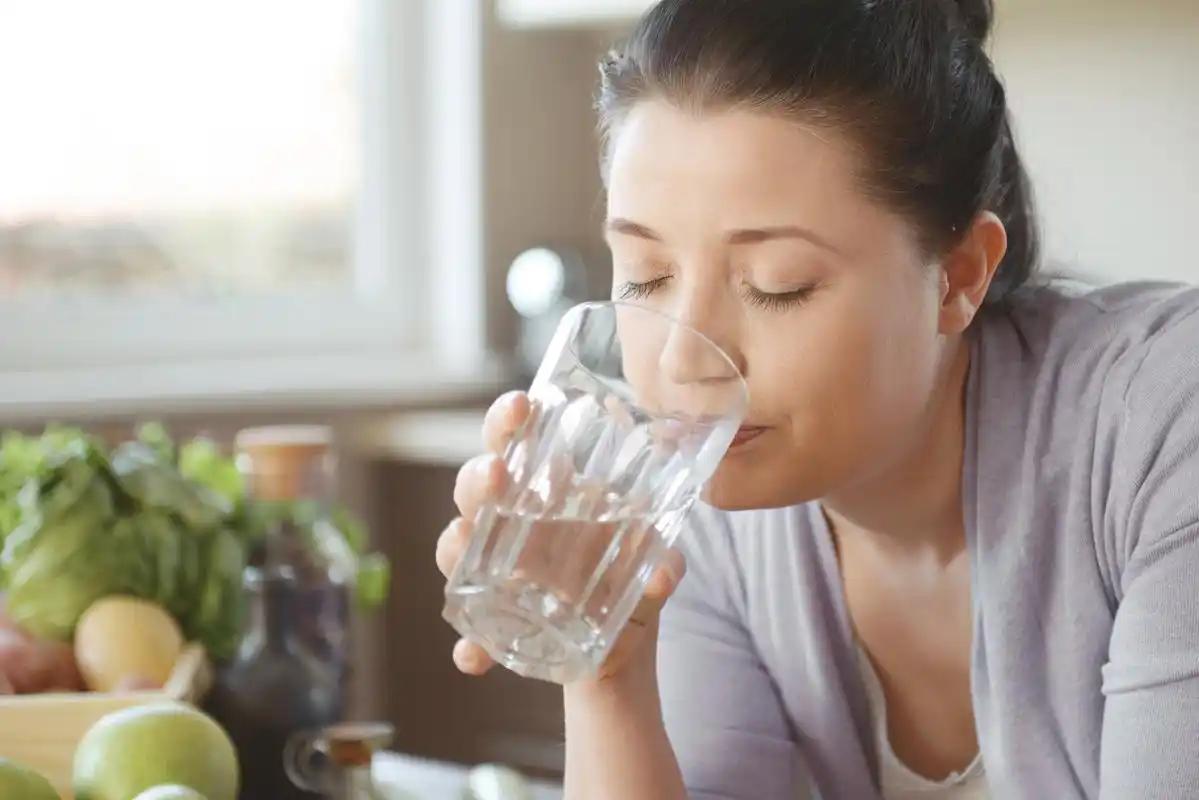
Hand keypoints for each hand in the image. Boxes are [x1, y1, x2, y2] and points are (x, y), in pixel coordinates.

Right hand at [435, 390, 686, 682]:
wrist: (623, 646)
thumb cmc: (633, 577)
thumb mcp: (656, 565)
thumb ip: (664, 565)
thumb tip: (664, 572)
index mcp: (546, 493)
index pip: (516, 442)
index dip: (509, 421)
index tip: (521, 405)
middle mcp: (511, 525)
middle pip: (475, 488)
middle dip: (477, 477)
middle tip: (496, 474)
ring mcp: (496, 572)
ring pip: (457, 549)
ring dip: (454, 545)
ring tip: (462, 543)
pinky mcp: (493, 623)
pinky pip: (469, 632)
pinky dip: (468, 645)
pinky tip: (472, 657)